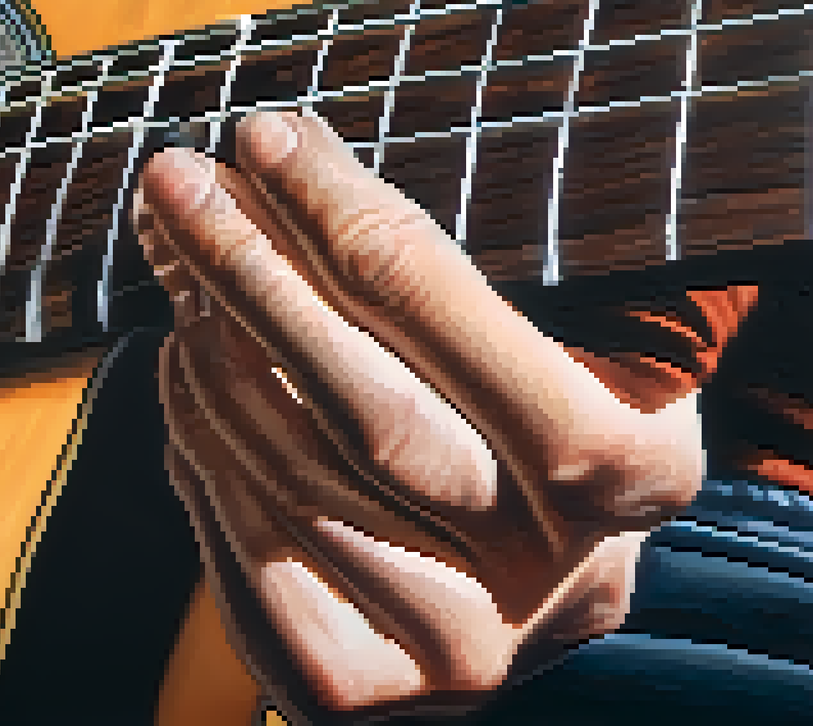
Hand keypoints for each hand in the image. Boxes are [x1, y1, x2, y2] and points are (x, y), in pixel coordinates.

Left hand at [134, 112, 703, 719]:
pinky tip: (184, 369)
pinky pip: (244, 547)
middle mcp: (558, 579)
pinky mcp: (351, 681)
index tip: (265, 140)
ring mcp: (454, 647)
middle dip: (251, 275)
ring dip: (211, 352)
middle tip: (175, 184)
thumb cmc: (538, 416)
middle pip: (365, 406)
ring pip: (294, 474)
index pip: (458, 321)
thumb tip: (280, 153)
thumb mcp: (565, 330)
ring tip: (178, 265)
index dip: (345, 221)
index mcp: (636, 466)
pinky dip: (198, 445)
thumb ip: (466, 254)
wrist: (530, 577)